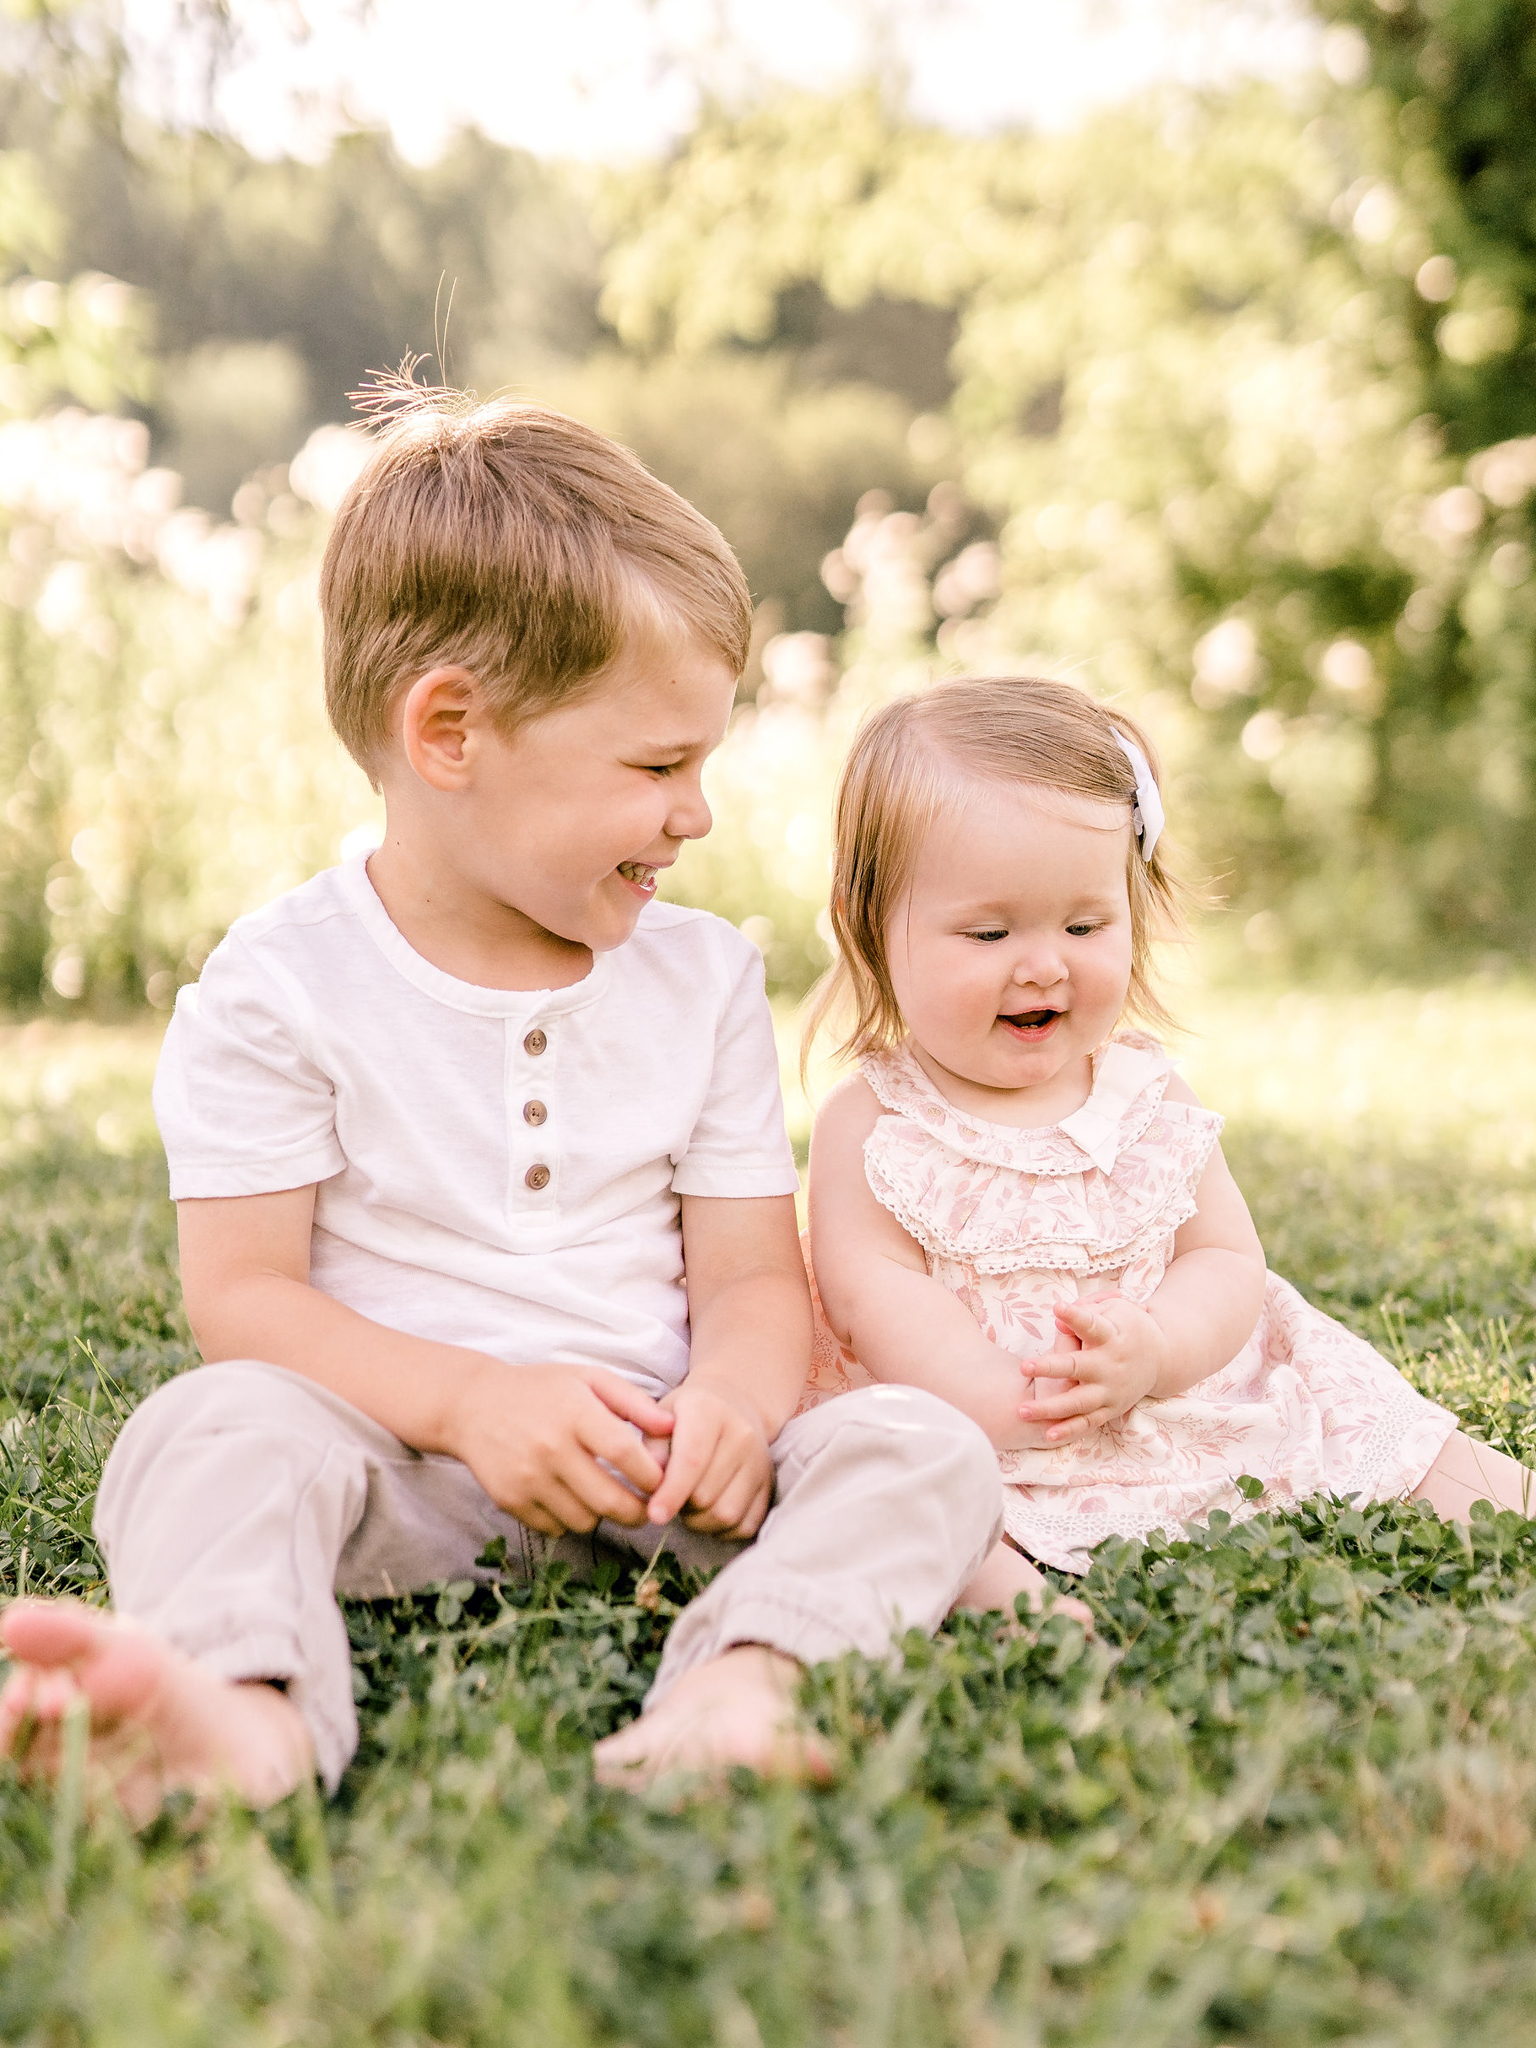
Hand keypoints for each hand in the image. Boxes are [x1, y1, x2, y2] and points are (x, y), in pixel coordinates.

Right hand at [444, 1358, 674, 1536]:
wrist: (472, 1405)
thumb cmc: (541, 1390)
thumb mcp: (588, 1379)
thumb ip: (633, 1401)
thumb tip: (673, 1427)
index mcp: (575, 1413)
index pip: (626, 1455)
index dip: (652, 1475)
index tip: (662, 1481)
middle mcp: (550, 1448)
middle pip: (610, 1501)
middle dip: (638, 1512)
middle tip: (648, 1508)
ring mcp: (528, 1479)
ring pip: (585, 1521)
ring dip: (603, 1516)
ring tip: (604, 1497)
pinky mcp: (510, 1501)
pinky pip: (555, 1529)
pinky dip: (570, 1521)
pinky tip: (571, 1499)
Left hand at [644, 1381, 773, 1538]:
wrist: (732, 1407)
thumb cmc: (685, 1417)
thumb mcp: (659, 1418)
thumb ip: (652, 1449)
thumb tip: (652, 1483)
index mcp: (708, 1411)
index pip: (692, 1460)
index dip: (672, 1492)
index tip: (655, 1515)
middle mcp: (742, 1433)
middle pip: (705, 1495)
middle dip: (681, 1505)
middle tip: (672, 1495)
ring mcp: (760, 1460)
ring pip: (727, 1514)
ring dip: (701, 1521)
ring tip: (690, 1503)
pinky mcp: (770, 1484)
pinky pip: (745, 1526)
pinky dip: (723, 1530)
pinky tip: (710, 1511)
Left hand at [1017, 1296, 1169, 1443]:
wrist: (1162, 1358)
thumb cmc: (1126, 1327)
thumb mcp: (1114, 1310)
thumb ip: (1086, 1311)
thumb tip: (1058, 1320)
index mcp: (1111, 1336)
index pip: (1092, 1325)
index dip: (1075, 1316)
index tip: (1058, 1307)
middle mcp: (1110, 1365)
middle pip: (1078, 1367)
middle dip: (1051, 1368)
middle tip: (1024, 1367)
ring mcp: (1110, 1390)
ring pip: (1078, 1402)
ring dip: (1050, 1408)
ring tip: (1023, 1410)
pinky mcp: (1110, 1409)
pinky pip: (1087, 1422)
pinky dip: (1069, 1430)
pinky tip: (1048, 1434)